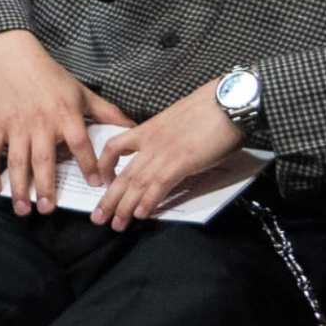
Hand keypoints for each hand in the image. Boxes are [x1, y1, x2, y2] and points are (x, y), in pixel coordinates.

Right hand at [0, 28, 132, 215]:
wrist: (13, 57)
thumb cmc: (51, 76)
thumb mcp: (81, 92)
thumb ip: (106, 112)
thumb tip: (133, 126)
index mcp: (65, 115)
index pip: (80, 143)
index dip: (89, 163)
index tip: (96, 184)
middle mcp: (40, 123)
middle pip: (43, 159)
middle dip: (45, 187)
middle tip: (48, 210)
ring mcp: (16, 125)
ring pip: (17, 160)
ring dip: (19, 186)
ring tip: (24, 209)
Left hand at [89, 84, 251, 230]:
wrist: (227, 100)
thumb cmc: (210, 107)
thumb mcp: (178, 121)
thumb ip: (168, 138)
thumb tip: (172, 153)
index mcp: (148, 129)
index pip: (114, 147)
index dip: (105, 166)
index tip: (103, 181)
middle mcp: (150, 141)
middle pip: (122, 173)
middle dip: (109, 198)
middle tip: (98, 217)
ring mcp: (163, 151)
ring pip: (136, 183)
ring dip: (124, 207)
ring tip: (115, 225)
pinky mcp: (181, 161)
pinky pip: (158, 185)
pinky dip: (148, 201)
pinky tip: (140, 215)